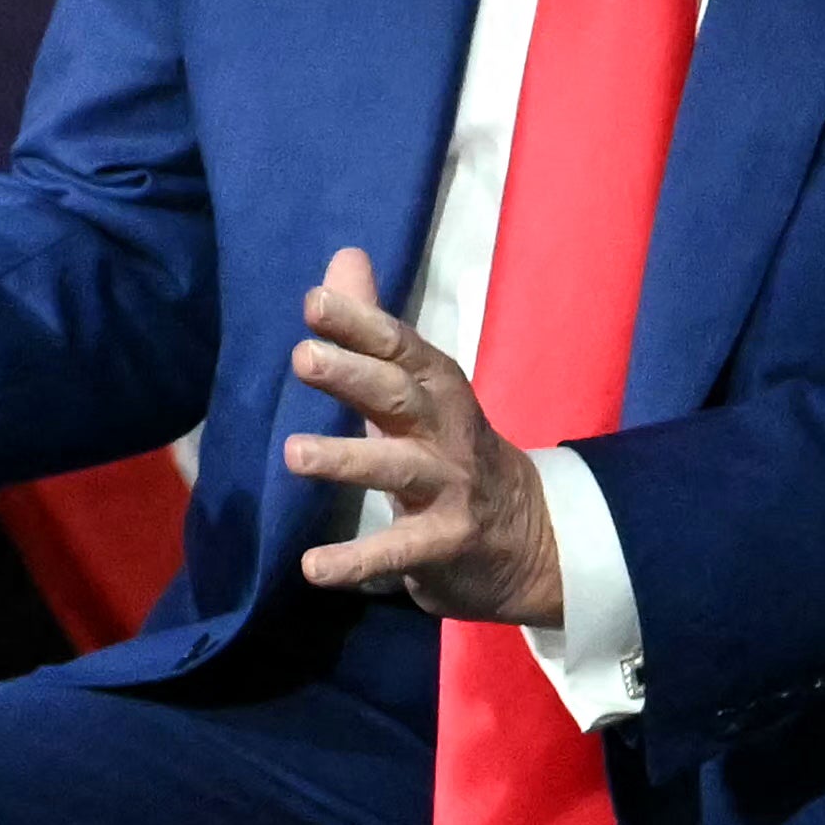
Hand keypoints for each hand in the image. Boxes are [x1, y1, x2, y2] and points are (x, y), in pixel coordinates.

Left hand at [278, 248, 564, 623]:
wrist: (531, 536)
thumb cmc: (449, 447)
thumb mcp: (415, 386)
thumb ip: (371, 328)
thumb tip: (343, 256)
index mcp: (435, 388)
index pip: (399, 346)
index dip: (359, 323)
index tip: (313, 302)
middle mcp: (444, 430)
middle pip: (400, 396)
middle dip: (354, 376)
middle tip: (301, 358)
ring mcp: (448, 487)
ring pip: (397, 470)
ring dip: (347, 461)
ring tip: (293, 454)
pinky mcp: (446, 544)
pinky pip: (398, 552)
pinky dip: (356, 561)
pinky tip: (313, 568)